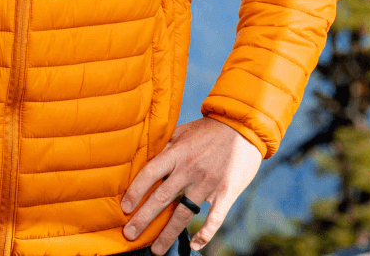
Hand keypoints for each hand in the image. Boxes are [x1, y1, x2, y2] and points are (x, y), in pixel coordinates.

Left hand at [120, 117, 262, 253]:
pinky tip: (195, 245)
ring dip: (168, 234)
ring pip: (183, 214)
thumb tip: (143, 155)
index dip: (135, 192)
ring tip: (156, 250)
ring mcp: (208, 183)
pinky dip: (205, 234)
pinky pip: (214, 219)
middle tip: (129, 235)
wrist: (244, 127)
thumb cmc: (210, 129)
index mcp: (178, 153)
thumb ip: (165, 144)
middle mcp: (190, 169)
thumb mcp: (184, 130)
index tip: (125, 208)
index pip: (150, 174)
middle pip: (162, 198)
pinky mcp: (226, 193)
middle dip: (143, 219)